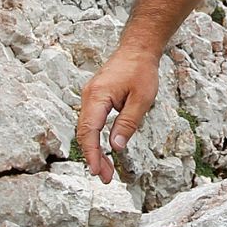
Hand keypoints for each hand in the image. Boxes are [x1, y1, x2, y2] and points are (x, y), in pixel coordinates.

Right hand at [76, 48, 159, 183]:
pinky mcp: (95, 99)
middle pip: (84, 133)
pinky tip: (103, 151)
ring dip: (94, 150)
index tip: (96, 171)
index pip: (89, 131)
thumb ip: (128, 123)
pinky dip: (95, 139)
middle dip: (93, 157)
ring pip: (86, 129)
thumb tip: (116, 147)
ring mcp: (90, 97)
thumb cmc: (141, 71)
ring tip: (105, 170)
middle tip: (105, 178)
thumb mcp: (142, 99)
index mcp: (98, 96)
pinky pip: (90, 123)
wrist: (137, 49)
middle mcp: (88, 97)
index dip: (92, 153)